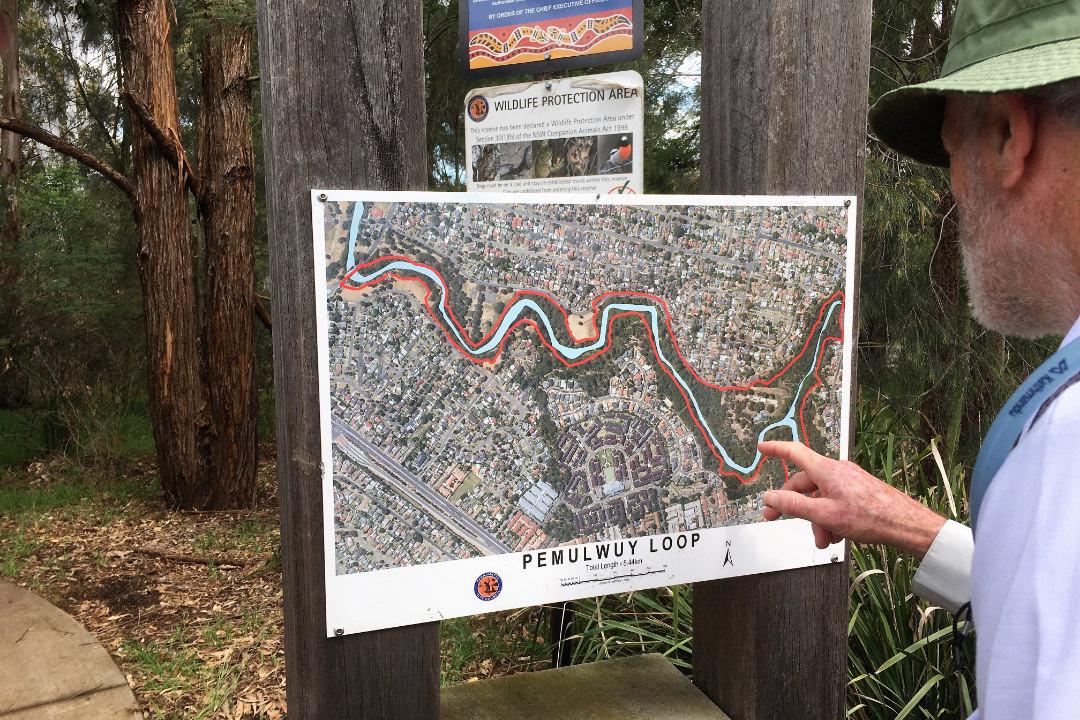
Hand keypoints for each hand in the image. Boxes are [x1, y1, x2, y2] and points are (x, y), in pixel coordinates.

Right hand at [757, 440, 946, 558]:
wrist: (905, 524)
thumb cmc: (870, 517)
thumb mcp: (824, 514)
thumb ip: (793, 505)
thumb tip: (770, 497)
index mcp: (826, 470)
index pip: (794, 452)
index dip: (775, 448)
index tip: (762, 447)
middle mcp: (837, 471)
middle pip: (805, 482)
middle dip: (793, 505)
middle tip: (776, 518)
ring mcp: (849, 481)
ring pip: (821, 496)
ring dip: (815, 518)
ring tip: (823, 539)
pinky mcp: (858, 491)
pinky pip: (835, 501)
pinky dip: (830, 517)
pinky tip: (837, 535)